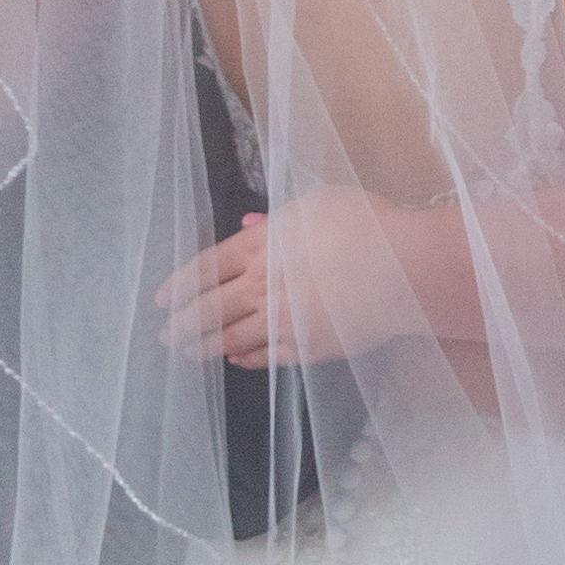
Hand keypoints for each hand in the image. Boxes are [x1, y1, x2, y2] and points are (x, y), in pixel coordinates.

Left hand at [154, 189, 418, 367]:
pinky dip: (247, 360)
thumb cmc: (365, 224)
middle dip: (182, 323)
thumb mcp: (317, 203)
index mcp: (263, 246)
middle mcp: (263, 286)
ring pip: (231, 338)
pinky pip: (267, 358)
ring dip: (204, 346)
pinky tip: (235, 362)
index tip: (161, 299)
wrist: (403, 270)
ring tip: (186, 353)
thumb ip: (277, 219)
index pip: (208, 267)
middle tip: (163, 335)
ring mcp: (283, 321)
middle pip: (210, 307)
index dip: (180, 284)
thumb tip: (247, 226)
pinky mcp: (307, 348)